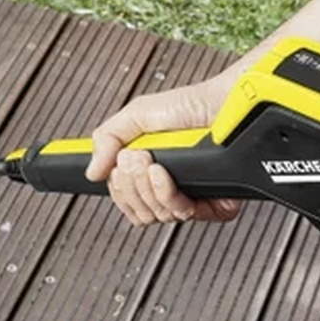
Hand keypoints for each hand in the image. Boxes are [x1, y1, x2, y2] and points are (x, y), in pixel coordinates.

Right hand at [85, 70, 241, 225]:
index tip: (116, 169)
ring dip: (148, 188)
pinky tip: (166, 175)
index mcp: (151, 171)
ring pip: (158, 216)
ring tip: (150, 161)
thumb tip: (92, 172)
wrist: (227, 104)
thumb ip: (108, 138)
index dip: (118, 190)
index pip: (126, 200)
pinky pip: (186, 216)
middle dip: (131, 185)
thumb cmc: (193, 104)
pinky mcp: (215, 204)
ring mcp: (193, 196)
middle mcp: (172, 187)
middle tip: (135, 159)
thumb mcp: (138, 114)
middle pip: (138, 212)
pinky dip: (169, 196)